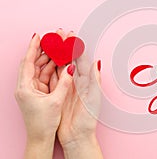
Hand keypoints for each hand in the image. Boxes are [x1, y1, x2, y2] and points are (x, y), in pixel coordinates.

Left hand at [15, 33, 73, 157]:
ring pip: (40, 69)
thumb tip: (71, 69)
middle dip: (44, 51)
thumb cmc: (43, 123)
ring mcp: (32, 89)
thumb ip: (64, 83)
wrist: (40, 138)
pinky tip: (59, 63)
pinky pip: (45, 77)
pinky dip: (52, 70)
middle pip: (34, 63)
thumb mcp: (55, 101)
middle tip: (53, 41)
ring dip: (49, 60)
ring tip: (59, 50)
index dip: (34, 48)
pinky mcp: (38, 93)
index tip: (39, 36)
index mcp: (25, 88)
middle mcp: (26, 87)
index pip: (28, 62)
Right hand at [52, 30, 102, 157]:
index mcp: (88, 81)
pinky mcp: (60, 93)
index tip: (72, 35)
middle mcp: (78, 81)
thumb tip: (98, 62)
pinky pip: (54, 77)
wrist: (77, 135)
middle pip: (70, 59)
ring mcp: (68, 86)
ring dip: (57, 54)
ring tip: (52, 42)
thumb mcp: (95, 98)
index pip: (81, 59)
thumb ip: (96, 80)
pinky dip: (50, 67)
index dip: (76, 47)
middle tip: (59, 34)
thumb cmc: (88, 118)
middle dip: (65, 46)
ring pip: (61, 66)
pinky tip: (47, 59)